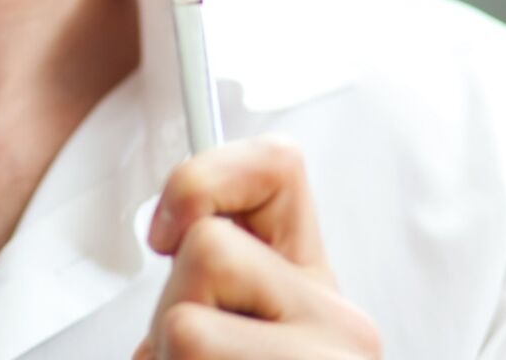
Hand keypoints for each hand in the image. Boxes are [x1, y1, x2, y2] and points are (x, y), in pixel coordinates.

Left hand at [132, 136, 381, 358]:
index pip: (277, 164)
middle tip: (194, 357)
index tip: (166, 235)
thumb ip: (205, 279)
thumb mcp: (216, 332)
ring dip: (165, 356)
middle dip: (170, 308)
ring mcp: (328, 356)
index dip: (200, 181)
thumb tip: (168, 236)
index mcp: (315, 288)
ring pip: (185, 319)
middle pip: (208, 248)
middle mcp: (340, 319)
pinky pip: (188, 347)